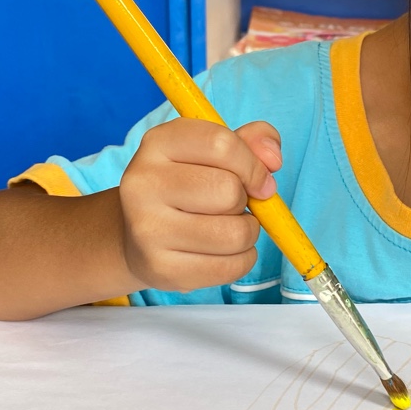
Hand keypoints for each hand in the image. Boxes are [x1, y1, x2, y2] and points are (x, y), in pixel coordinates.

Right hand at [117, 118, 281, 292]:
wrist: (138, 236)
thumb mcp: (211, 153)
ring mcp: (147, 229)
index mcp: (157, 143)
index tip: (260, 181)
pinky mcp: (160, 269)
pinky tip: (224, 251)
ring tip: (229, 227)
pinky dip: (242, 260)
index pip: (220, 144)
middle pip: (229, 191)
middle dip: (246, 201)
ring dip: (248, 232)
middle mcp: (143, 184)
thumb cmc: (187, 186)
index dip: (253, 165)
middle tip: (232, 206)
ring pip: (234, 234)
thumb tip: (272, 158)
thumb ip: (250, 141)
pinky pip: (229, 268)